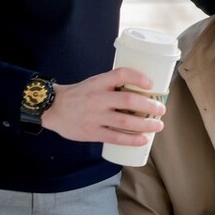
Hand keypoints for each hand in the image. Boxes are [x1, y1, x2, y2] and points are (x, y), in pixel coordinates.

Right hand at [43, 67, 164, 144]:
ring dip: (145, 124)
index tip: (152, 84)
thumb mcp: (94, 82)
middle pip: (128, 101)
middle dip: (149, 106)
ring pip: (125, 122)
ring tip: (158, 126)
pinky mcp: (92, 133)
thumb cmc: (79, 95)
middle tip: (161, 109)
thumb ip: (113, 85)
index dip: (138, 77)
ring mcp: (94, 117)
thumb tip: (142, 89)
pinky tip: (143, 140)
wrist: (53, 109)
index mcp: (98, 82)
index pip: (120, 74)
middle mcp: (97, 98)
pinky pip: (115, 138)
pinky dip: (131, 140)